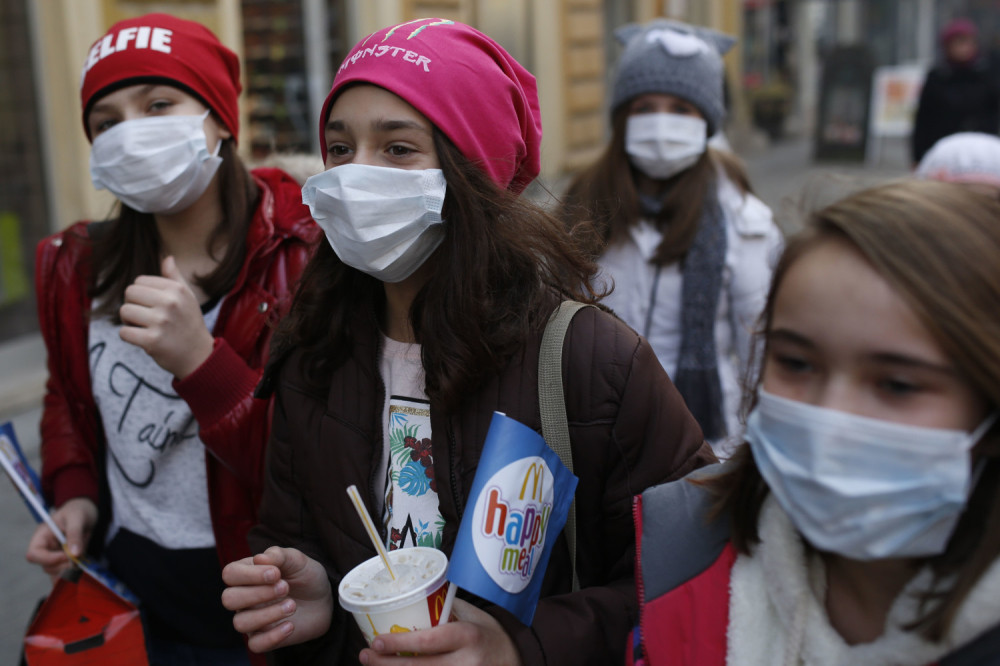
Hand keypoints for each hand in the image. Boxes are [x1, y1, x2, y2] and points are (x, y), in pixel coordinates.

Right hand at [25, 497, 96, 578]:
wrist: (87, 510)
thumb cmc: (78, 510)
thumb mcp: (78, 518)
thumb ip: (75, 534)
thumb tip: (74, 554)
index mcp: (42, 535)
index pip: (34, 554)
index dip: (48, 559)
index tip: (67, 556)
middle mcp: (46, 547)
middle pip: (46, 566)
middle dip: (63, 566)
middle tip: (78, 560)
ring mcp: (55, 554)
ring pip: (57, 571)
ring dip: (70, 570)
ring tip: (82, 559)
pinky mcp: (65, 560)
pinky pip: (64, 572)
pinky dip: (72, 574)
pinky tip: (80, 571)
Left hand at [119, 255, 214, 378]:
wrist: (199, 355)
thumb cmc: (189, 324)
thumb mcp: (188, 297)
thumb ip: (175, 278)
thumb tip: (168, 258)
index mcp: (176, 289)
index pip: (139, 281)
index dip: (141, 294)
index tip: (152, 306)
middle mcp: (170, 302)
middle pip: (129, 294)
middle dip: (133, 306)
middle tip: (146, 318)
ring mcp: (161, 322)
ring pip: (124, 312)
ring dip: (129, 322)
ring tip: (144, 328)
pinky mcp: (152, 341)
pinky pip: (124, 332)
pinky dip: (129, 337)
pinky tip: (143, 339)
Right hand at [221, 546, 332, 652]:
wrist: (323, 598)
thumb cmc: (305, 576)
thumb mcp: (297, 560)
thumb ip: (279, 556)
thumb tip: (259, 558)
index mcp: (247, 574)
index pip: (230, 573)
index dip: (250, 574)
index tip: (276, 573)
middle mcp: (243, 597)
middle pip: (229, 599)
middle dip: (257, 593)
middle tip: (285, 588)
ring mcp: (251, 618)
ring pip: (240, 623)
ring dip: (268, 614)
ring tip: (292, 605)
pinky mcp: (263, 637)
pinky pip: (255, 644)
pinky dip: (273, 636)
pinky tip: (290, 625)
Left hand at [358, 598, 521, 664]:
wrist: (517, 659)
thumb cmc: (490, 633)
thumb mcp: (472, 616)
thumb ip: (444, 611)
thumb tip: (409, 601)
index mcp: (468, 636)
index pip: (429, 642)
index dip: (399, 644)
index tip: (376, 641)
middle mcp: (466, 663)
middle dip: (386, 664)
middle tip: (365, 656)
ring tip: (373, 665)